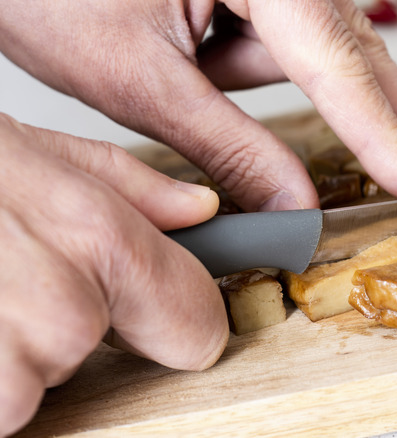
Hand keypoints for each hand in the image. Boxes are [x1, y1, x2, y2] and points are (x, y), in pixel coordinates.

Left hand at [0, 0, 396, 212]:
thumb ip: (227, 144)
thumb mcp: (136, 76)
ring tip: (185, 63)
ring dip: (277, 87)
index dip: (382, 135)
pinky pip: (284, 38)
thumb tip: (296, 202)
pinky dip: (261, 68)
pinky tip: (197, 56)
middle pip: (359, 50)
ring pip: (316, 49)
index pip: (336, 63)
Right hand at [0, 114, 228, 435]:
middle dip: (64, 326)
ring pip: (37, 387)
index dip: (175, 320)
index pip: (196, 326)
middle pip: (101, 352)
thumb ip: (132, 188)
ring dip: (3, 356)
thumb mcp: (31, 149)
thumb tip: (197, 213)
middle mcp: (62, 313)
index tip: (148, 316)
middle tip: (3, 280)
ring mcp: (7, 372)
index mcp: (98, 241)